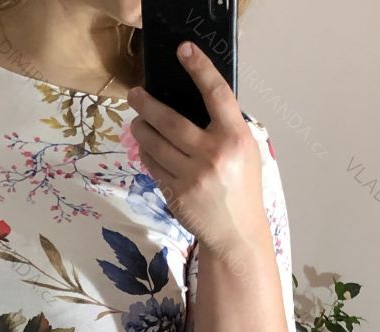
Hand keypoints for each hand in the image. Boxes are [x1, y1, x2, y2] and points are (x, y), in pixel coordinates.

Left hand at [126, 41, 267, 257]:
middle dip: (147, 104)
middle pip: (170, 120)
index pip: (216, 93)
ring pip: (155, 144)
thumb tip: (193, 103)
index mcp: (235, 138)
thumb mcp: (245, 151)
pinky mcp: (175, 193)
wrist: (236, 232)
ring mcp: (191, 175)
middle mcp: (213, 154)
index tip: (183, 51)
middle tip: (134, 94)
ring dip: (141, 129)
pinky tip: (145, 147)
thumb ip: (224, 128)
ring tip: (137, 121)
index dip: (199, 68)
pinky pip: (153, 166)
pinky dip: (146, 154)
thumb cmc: (241, 188)